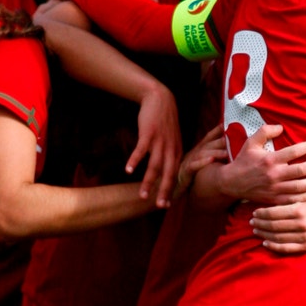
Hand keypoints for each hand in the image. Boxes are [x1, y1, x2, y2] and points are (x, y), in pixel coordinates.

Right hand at [129, 82, 181, 207]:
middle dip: (163, 191)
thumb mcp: (173, 138)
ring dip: (148, 181)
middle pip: (168, 173)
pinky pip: (141, 150)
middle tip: (158, 206)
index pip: (175, 174)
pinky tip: (128, 170)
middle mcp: (171, 148)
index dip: (171, 190)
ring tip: (142, 195)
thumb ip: (171, 153)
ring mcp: (160, 141)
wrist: (161, 99)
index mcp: (177, 151)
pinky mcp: (149, 133)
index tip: (167, 204)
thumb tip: (168, 169)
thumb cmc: (165, 121)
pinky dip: (134, 161)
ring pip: (154, 165)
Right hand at [174, 125, 227, 198]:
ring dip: (214, 152)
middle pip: (205, 145)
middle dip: (217, 141)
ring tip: (226, 153)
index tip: (223, 125)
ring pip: (201, 154)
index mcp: (195, 152)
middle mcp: (191, 155)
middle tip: (229, 139)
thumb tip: (226, 153)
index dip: (214, 132)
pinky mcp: (184, 173)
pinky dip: (203, 162)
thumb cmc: (188, 181)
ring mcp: (187, 163)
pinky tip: (212, 161)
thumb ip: (210, 158)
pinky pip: (194, 166)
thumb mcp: (199, 167)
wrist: (170, 193)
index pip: (206, 140)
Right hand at [218, 124, 305, 204]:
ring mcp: (275, 188)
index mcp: (270, 159)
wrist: (232, 183)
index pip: (293, 151)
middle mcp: (274, 174)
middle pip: (302, 170)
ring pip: (301, 186)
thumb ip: (265, 131)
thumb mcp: (251, 142)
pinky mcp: (275, 199)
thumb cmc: (243, 161)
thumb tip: (281, 127)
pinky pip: (293, 199)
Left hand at [251, 198, 305, 253]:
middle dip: (260, 224)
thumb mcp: (304, 198)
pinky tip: (265, 243)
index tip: (254, 212)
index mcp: (299, 209)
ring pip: (277, 237)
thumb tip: (268, 197)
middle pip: (273, 226)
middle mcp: (301, 223)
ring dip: (264, 235)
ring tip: (256, 231)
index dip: (261, 214)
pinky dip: (273, 246)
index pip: (274, 213)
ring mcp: (304, 236)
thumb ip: (288, 199)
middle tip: (251, 222)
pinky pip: (286, 248)